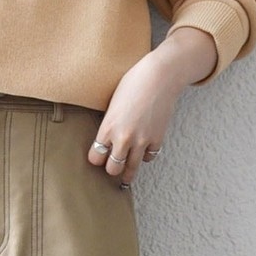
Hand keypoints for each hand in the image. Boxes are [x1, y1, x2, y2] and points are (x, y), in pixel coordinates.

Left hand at [87, 50, 179, 186]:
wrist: (160, 76)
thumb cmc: (133, 83)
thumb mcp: (112, 103)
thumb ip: (109, 124)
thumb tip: (107, 139)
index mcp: (108, 127)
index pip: (95, 157)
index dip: (96, 159)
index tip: (98, 158)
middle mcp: (123, 138)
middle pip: (112, 169)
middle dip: (111, 169)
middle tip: (111, 167)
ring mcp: (142, 140)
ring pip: (131, 169)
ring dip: (128, 173)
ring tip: (125, 179)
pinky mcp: (157, 139)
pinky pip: (148, 157)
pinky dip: (145, 156)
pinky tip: (142, 153)